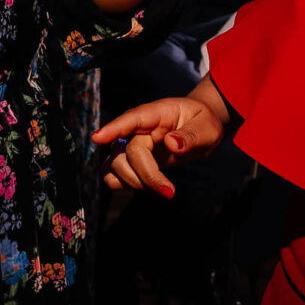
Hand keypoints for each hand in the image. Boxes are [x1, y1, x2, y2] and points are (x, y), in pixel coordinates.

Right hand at [92, 96, 224, 197]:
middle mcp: (139, 128)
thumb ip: (191, 135)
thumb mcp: (207, 127)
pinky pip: (113, 174)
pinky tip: (145, 187)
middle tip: (169, 191)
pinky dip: (123, 184)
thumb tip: (171, 143)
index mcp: (156, 113)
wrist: (199, 129)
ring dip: (134, 182)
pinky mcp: (131, 160)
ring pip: (115, 166)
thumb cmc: (203, 123)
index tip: (97, 138)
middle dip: (145, 176)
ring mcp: (132, 144)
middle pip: (127, 152)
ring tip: (162, 188)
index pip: (131, 119)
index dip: (113, 128)